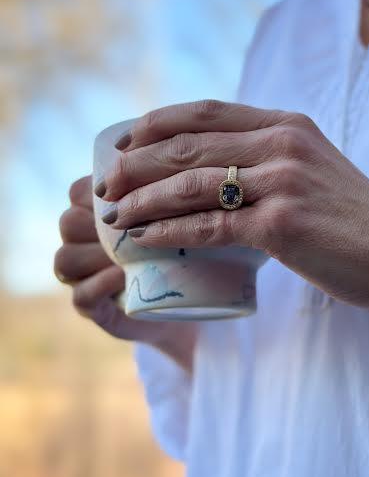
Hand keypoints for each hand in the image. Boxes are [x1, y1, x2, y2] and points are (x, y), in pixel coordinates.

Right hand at [55, 175, 196, 368]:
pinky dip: (103, 284)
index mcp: (96, 213)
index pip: (78, 192)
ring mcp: (84, 276)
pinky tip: (126, 277)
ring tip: (131, 255)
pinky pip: (81, 294)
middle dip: (101, 225)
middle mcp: (82, 242)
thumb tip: (166, 168)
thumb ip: (161, 195)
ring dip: (98, 256)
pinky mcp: (92, 308)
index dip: (101, 192)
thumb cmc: (183, 248)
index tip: (134, 196)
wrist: (194, 300)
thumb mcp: (176, 217)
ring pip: (66, 259)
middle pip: (68, 223)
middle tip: (137, 227)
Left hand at [95, 100, 368, 309]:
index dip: (156, 123)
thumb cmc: (353, 216)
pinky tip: (142, 241)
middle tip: (104, 185)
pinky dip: (166, 233)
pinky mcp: (280, 225)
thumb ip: (270, 156)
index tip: (123, 141)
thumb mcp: (313, 165)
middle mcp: (282, 143)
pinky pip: (207, 227)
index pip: (207, 111)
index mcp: (287, 124)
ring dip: (141, 201)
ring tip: (111, 217)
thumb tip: (213, 168)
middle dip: (135, 164)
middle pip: (188, 144)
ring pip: (190, 185)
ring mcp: (281, 182)